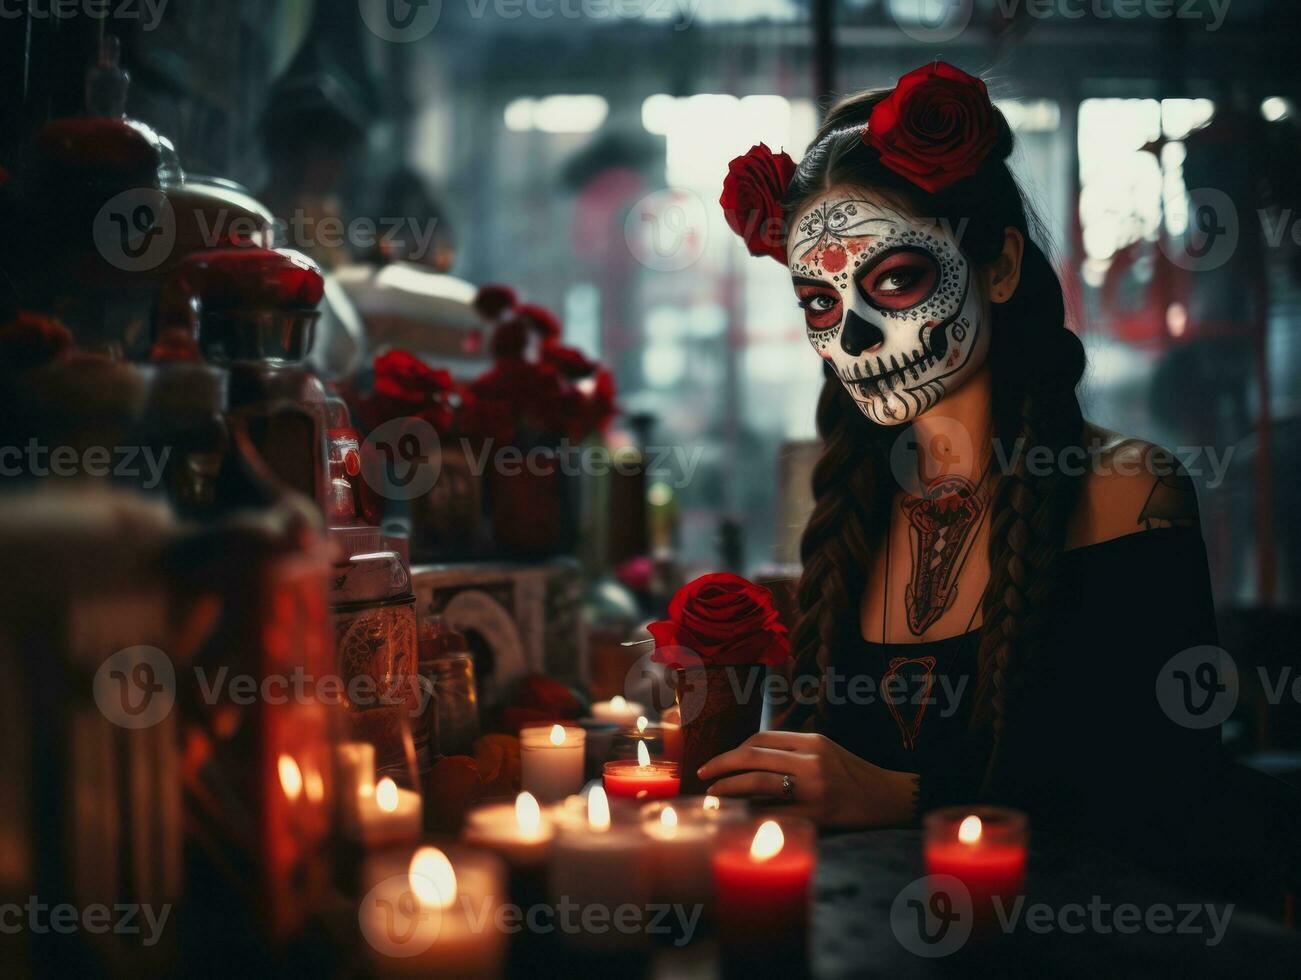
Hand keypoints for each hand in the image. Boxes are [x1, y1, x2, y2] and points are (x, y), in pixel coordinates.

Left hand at [697, 731, 917, 828]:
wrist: (889, 798)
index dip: (734, 749)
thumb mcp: (825, 751)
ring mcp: (814, 788)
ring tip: (714, 793)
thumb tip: (749, 759)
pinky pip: (775, 812)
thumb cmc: (853, 775)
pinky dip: (753, 812)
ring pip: (759, 782)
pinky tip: (740, 815)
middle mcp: (811, 760)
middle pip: (753, 756)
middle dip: (722, 764)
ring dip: (730, 787)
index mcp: (812, 741)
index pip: (762, 738)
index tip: (719, 760)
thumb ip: (793, 751)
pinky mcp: (817, 814)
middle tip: (703, 773)